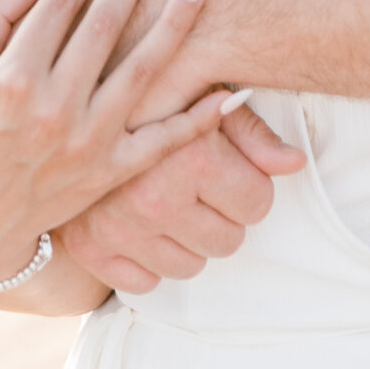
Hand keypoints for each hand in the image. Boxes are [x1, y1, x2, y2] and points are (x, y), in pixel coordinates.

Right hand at [0, 0, 236, 128]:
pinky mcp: (112, 172)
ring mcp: (88, 142)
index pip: (58, 4)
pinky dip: (203, 116)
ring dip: (178, 18)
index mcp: (13, 80)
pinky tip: (234, 86)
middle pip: (105, 23)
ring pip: (145, 68)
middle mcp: (54, 108)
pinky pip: (166, 141)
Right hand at [59, 104, 305, 290]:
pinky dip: (147, 257)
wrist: (74, 90)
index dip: (250, 184)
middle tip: (200, 180)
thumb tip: (294, 164)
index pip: (257, 205)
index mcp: (190, 157)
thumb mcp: (207, 90)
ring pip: (189, 267)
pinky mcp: (88, 246)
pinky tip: (142, 218)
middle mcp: (154, 198)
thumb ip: (252, 131)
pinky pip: (142, 283)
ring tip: (172, 194)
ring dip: (188, 237)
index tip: (230, 164)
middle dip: (223, 213)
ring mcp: (118, 228)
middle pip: (227, 242)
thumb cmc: (155, 85)